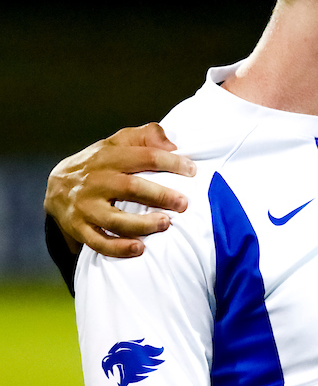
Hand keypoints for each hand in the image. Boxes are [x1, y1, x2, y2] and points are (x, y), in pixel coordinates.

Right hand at [44, 124, 196, 257]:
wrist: (57, 185)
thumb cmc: (101, 163)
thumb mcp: (118, 142)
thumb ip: (146, 136)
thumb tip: (172, 144)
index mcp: (109, 157)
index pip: (145, 156)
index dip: (171, 163)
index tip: (192, 171)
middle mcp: (96, 181)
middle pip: (131, 188)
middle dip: (160, 196)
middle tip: (184, 204)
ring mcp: (85, 206)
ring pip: (114, 219)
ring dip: (142, 224)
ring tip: (165, 224)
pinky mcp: (79, 228)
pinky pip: (98, 242)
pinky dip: (119, 248)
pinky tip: (140, 249)